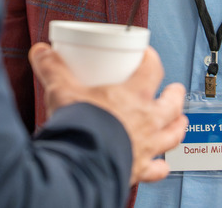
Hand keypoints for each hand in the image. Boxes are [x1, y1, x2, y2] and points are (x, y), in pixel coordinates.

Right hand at [29, 43, 186, 184]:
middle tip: (174, 90)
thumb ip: (52, 69)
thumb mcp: (62, 89)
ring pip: (172, 134)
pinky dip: (160, 167)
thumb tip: (41, 52)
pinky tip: (162, 165)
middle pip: (171, 104)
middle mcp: (146, 119)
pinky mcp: (139, 168)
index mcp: (133, 95)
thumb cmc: (80, 125)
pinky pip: (156, 169)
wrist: (82, 163)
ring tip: (180, 122)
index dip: (152, 60)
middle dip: (175, 95)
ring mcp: (146, 145)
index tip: (148, 57)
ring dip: (177, 127)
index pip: (152, 69)